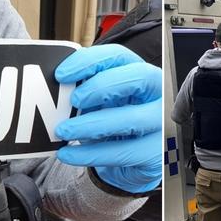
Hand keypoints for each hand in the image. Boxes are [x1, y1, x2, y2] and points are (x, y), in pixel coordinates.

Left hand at [54, 44, 161, 193]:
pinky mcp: (156, 153)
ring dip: (91, 124)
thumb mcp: (104, 104)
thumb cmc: (116, 125)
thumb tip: (57, 90)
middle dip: (102, 85)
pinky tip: (67, 154)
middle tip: (74, 100)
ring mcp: (162, 124)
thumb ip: (88, 93)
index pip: (120, 56)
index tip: (61, 74)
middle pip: (138, 77)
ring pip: (131, 120)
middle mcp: (159, 94)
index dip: (90, 61)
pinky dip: (90, 154)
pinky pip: (122, 154)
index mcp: (141, 75)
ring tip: (63, 131)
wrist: (134, 163)